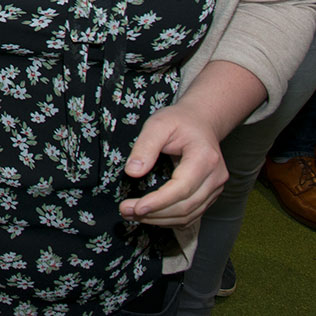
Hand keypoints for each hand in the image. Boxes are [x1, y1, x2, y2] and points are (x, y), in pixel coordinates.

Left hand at [118, 101, 227, 225]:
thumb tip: (132, 172)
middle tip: (125, 211)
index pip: (181, 188)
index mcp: (205, 158)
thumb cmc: (178, 121)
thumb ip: (145, 147)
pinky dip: (170, 219)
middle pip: (186, 206)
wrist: (201, 121)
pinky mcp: (210, 195)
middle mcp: (216, 177)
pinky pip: (192, 214)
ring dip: (159, 219)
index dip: (158, 202)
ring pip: (189, 215)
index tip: (135, 207)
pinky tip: (150, 215)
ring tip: (132, 215)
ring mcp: (216, 188)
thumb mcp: (157, 124)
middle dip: (154, 213)